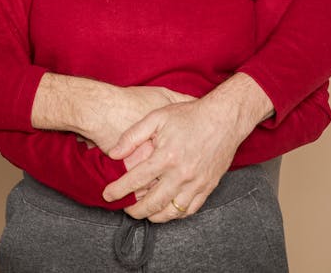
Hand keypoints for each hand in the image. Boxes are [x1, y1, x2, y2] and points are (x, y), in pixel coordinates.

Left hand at [103, 75, 272, 222]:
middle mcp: (181, 174)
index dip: (118, 190)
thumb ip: (133, 136)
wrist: (224, 118)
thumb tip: (114, 153)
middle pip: (152, 203)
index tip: (107, 195)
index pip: (136, 180)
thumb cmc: (189, 115)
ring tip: (143, 212)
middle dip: (134, 210)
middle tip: (124, 209)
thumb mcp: (157, 117)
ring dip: (153, 216)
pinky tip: (166, 209)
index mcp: (166, 156)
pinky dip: (174, 214)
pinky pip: (189, 210)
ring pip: (170, 212)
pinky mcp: (208, 187)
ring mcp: (196, 183)